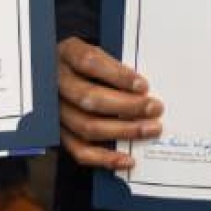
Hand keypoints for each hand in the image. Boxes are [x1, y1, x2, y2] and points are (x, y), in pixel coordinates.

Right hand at [57, 36, 160, 172]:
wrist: (61, 71)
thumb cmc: (87, 62)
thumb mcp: (96, 50)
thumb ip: (114, 65)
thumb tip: (143, 88)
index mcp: (66, 54)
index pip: (89, 62)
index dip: (117, 75)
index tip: (143, 85)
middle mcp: (56, 83)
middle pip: (89, 98)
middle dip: (126, 105)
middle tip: (154, 108)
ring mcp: (56, 111)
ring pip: (87, 126)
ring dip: (123, 130)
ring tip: (150, 129)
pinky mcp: (59, 133)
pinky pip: (79, 150)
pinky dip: (105, 158)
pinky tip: (127, 159)